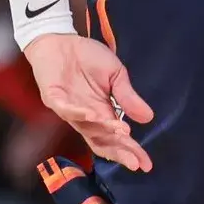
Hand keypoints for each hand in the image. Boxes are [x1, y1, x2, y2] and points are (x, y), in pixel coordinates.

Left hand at [23, 33, 154, 171]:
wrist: (60, 40)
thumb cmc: (87, 57)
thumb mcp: (115, 74)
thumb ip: (127, 96)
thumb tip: (149, 118)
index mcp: (101, 112)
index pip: (117, 137)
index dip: (130, 150)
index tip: (146, 163)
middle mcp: (85, 117)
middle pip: (101, 141)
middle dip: (119, 151)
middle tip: (134, 162)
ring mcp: (69, 109)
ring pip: (86, 127)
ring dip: (104, 130)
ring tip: (123, 131)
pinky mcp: (54, 98)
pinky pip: (67, 109)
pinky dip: (79, 113)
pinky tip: (94, 115)